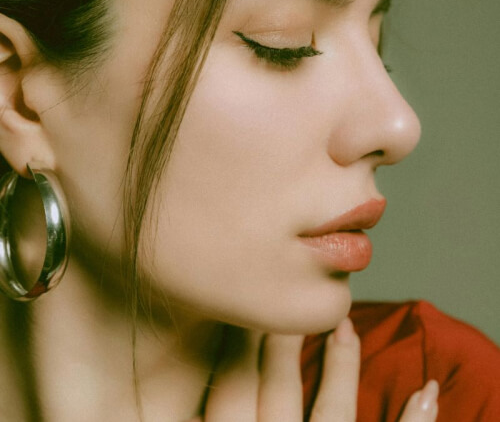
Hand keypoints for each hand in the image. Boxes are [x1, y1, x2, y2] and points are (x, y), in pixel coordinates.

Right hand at [188, 318, 438, 420]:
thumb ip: (201, 420)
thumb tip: (164, 415)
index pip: (231, 386)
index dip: (239, 340)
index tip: (249, 303)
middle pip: (276, 384)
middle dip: (282, 335)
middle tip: (293, 290)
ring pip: (330, 410)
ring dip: (342, 364)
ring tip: (348, 323)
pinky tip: (431, 394)